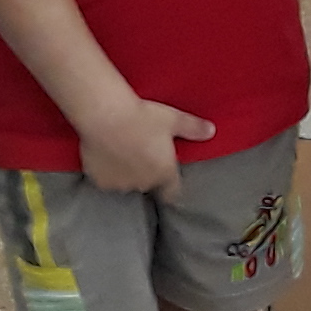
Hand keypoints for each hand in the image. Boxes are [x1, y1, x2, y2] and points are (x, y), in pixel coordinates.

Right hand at [79, 98, 212, 196]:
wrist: (106, 116)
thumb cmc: (142, 117)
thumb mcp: (173, 119)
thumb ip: (193, 128)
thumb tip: (211, 131)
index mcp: (164, 173)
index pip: (172, 193)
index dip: (172, 187)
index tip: (169, 179)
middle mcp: (144, 183)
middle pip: (149, 185)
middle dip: (148, 173)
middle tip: (143, 152)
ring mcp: (121, 184)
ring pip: (127, 182)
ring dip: (127, 173)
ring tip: (123, 151)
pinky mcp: (100, 181)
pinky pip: (106, 179)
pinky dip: (107, 171)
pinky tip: (105, 154)